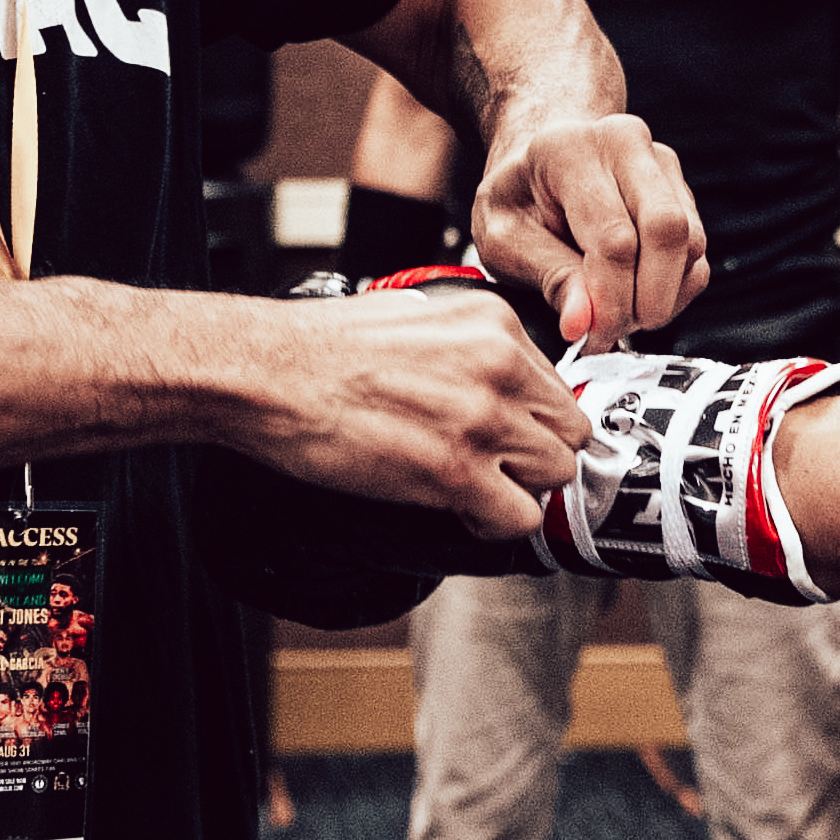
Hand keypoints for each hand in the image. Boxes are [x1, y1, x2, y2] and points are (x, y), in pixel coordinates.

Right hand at [234, 284, 586, 538]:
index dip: (536, 421)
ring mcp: (482, 418)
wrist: (269, 372)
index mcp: (493, 322)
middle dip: (538, 457)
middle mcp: (500, 364)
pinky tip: (461, 513)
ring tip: (478, 491)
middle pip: (570, 432)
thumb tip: (487, 371)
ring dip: (521, 491)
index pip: (559, 385)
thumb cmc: (322, 345)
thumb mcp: (415, 313)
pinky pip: (518, 518)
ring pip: (555, 475)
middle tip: (500, 470)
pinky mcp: (455, 470)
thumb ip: (467, 342)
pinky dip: (495, 526)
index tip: (513, 438)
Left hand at [469, 113, 706, 348]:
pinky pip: (697, 250)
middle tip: (616, 331)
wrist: (535, 168)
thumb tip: (583, 325)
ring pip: (690, 242)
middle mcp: (624, 144)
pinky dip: (675, 287)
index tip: (591, 334)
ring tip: (619, 313)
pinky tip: (637, 296)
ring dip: (663, 296)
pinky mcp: (680, 189)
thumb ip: (549, 277)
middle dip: (649, 298)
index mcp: (571, 149)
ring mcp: (659, 164)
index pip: (614, 237)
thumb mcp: (503, 240)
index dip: (610, 299)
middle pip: (667, 229)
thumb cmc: (517, 200)